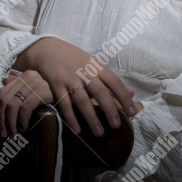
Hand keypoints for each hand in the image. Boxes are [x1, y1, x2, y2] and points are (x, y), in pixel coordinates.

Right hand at [0, 37, 138, 137]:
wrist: (48, 49)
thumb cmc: (75, 59)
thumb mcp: (94, 65)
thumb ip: (111, 81)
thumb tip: (132, 94)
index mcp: (97, 67)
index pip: (114, 82)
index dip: (124, 97)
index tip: (132, 112)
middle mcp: (85, 72)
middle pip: (100, 92)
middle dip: (109, 109)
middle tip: (116, 126)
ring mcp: (70, 78)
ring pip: (82, 100)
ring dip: (91, 117)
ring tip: (99, 133)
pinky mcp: (56, 84)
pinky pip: (64, 104)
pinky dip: (70, 118)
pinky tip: (77, 130)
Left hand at [0, 71, 53, 137]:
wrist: (76, 95)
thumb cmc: (57, 94)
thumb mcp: (37, 90)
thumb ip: (21, 85)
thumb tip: (5, 81)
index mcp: (25, 75)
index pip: (3, 91)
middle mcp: (29, 76)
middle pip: (6, 99)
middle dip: (3, 120)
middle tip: (5, 134)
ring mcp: (36, 83)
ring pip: (13, 105)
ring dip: (12, 123)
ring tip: (15, 134)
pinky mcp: (43, 91)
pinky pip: (25, 108)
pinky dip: (22, 121)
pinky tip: (25, 128)